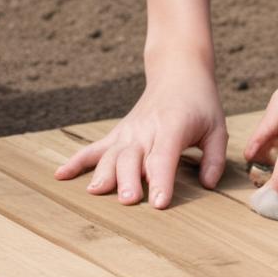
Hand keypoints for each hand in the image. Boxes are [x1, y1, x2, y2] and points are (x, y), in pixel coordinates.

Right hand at [55, 59, 225, 208]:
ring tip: (95, 193)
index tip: (159, 203)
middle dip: (129, 180)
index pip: (163, 157)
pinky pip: (93, 148)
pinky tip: (60, 175)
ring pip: (111, 155)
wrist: (177, 74)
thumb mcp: (217, 128)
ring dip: (103, 174)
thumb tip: (209, 185)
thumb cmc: (201, 105)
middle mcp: (146, 129)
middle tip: (128, 201)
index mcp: (172, 127)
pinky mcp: (118, 134)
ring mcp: (128, 131)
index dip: (161, 180)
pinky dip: (76, 161)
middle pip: (133, 158)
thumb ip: (214, 158)